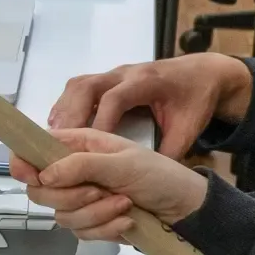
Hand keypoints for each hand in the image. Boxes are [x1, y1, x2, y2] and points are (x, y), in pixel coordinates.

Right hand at [8, 125, 210, 238]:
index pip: (31, 151)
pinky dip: (105, 228)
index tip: (32, 177)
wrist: (184, 207)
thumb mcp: (123, 163)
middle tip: (100, 191)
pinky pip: (81, 232)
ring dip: (95, 213)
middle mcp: (72, 171)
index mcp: (76, 146)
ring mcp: (79, 199)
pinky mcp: (90, 222)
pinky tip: (127, 220)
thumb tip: (43, 175)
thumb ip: (81, 165)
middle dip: (71, 196)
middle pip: (40, 190)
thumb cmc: (158, 175)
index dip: (22, 163)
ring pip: (61, 215)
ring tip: (124, 204)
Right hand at [49, 53, 250, 158]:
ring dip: (63, 110)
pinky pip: (78, 88)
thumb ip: (170, 151)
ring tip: (51, 138)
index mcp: (146, 82)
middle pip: (86, 87)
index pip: (114, 100)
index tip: (88, 149)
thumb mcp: (190, 128)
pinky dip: (66, 107)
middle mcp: (125, 74)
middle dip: (69, 116)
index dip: (98, 123)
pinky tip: (59, 128)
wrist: (204, 74)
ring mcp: (114, 75)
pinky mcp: (107, 80)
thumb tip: (148, 179)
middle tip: (57, 145)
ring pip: (78, 85)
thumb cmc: (196, 99)